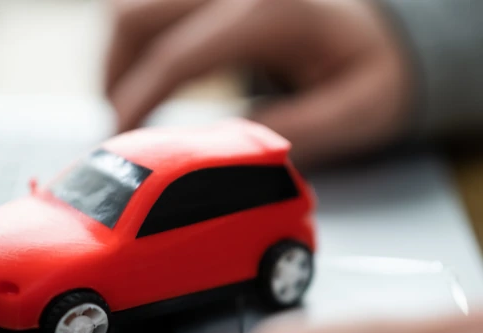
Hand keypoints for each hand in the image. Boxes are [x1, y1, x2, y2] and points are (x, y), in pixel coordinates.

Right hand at [105, 0, 411, 166]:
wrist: (384, 32)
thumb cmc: (373, 71)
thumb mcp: (353, 112)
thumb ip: (289, 133)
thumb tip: (218, 153)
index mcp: (268, 13)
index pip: (173, 58)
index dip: (135, 104)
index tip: (121, 144)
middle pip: (132, 17)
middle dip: (114, 78)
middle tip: (121, 128)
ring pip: (129, 8)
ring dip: (117, 58)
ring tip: (129, 104)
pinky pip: (146, 7)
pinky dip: (133, 44)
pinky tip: (146, 78)